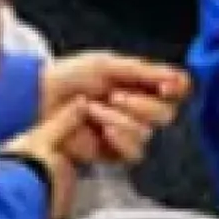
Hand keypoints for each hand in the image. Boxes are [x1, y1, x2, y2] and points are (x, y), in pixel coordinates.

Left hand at [36, 51, 188, 167]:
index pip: (176, 89)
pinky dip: (120, 138)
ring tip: (95, 109)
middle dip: (141, 105)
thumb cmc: (68, 77)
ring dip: (121, 119)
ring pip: (149, 133)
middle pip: (166, 114)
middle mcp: (138, 107)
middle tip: (116, 95)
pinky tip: (103, 129)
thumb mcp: (108, 65)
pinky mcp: (115, 153)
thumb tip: (177, 76)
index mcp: (140, 82)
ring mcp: (127, 131)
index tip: (166, 85)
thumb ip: (145, 72)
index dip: (176, 88)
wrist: (41, 101)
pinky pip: (135, 151)